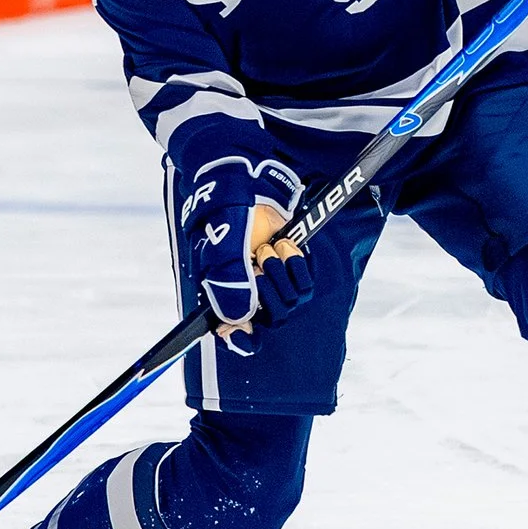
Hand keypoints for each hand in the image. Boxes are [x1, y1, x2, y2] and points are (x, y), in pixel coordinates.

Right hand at [179, 156, 312, 350]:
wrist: (252, 190)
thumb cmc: (228, 219)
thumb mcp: (222, 251)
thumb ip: (229, 286)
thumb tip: (237, 320)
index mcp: (225, 295)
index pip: (232, 332)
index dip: (237, 339)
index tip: (238, 334)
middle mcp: (249, 295)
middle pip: (270, 318)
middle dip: (267, 290)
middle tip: (258, 261)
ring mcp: (273, 284)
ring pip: (289, 303)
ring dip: (281, 272)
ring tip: (269, 248)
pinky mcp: (293, 271)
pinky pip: (305, 285)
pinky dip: (297, 265)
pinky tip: (285, 247)